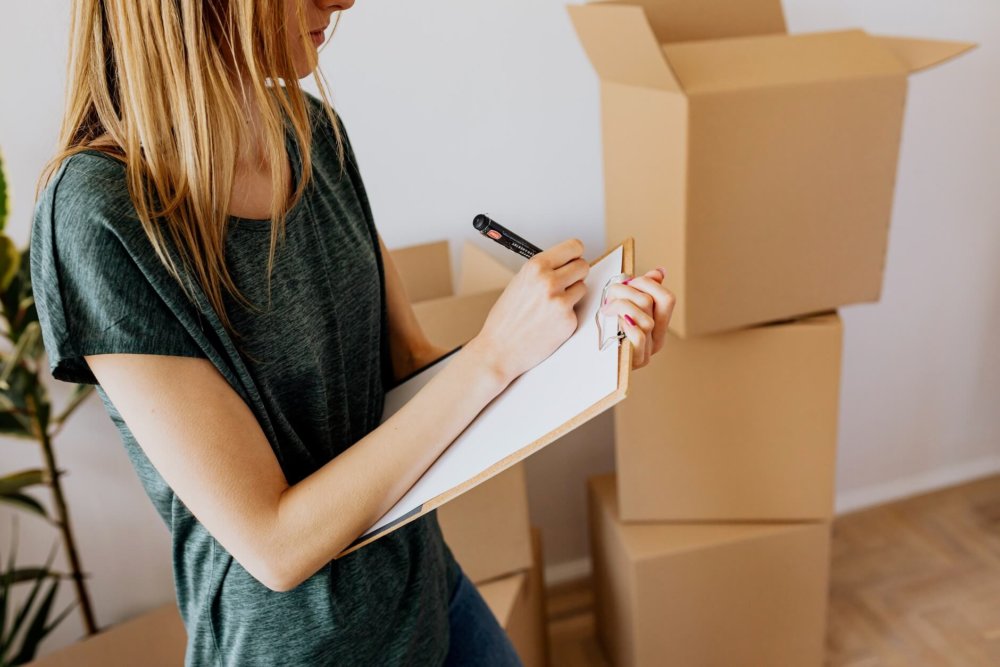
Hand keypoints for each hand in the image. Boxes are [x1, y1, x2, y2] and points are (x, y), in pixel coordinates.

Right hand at [469, 238, 589, 383]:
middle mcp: (549, 281)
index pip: (573, 247)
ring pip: (583, 288)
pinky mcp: (568, 321)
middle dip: (576, 274)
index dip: (575, 254)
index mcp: (536, 267)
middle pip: (583, 266)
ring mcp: (561, 302)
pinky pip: (577, 310)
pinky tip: (550, 322)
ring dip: (572, 294)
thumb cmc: (506, 319)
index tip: (574, 258)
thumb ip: (543, 271)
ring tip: (551, 305)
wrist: (499, 349)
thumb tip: (566, 263)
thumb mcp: (519, 283)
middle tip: (565, 283)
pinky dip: (567, 315)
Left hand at [599, 267, 674, 369]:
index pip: (667, 299)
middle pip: (652, 303)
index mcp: (659, 325)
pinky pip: (639, 337)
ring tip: (606, 308)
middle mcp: (657, 339)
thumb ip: (640, 292)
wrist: (590, 367)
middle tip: (610, 293)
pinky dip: (626, 324)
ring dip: (620, 305)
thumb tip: (659, 272)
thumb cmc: (605, 335)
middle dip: (627, 290)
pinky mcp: (636, 361)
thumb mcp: (623, 309)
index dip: (647, 283)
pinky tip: (613, 321)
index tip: (628, 281)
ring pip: (645, 319)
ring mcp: (648, 352)